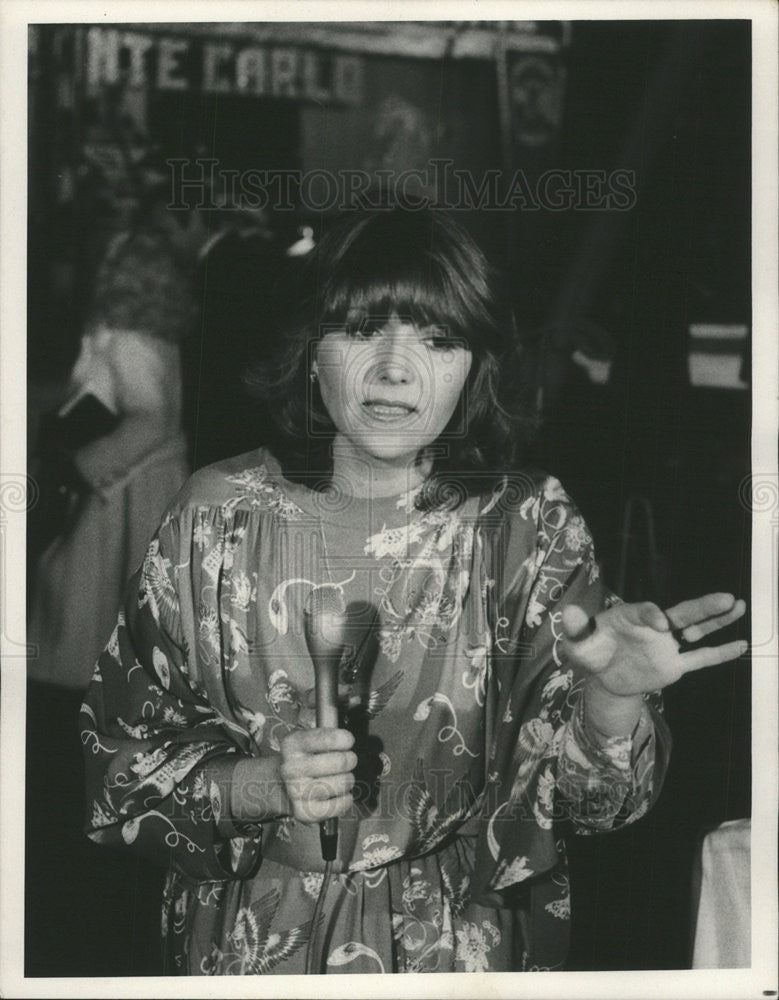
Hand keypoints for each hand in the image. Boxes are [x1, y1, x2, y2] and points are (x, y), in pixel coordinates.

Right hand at [278, 728, 356, 824]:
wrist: (284, 786)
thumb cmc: (306, 760)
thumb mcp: (309, 739)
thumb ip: (327, 735)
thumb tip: (347, 739)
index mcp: (292, 744)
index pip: (324, 738)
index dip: (343, 739)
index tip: (348, 741)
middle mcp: (291, 768)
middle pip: (338, 762)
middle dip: (349, 760)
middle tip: (348, 761)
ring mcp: (296, 791)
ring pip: (340, 784)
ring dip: (348, 780)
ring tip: (343, 778)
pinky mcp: (304, 811)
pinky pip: (337, 806)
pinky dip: (346, 800)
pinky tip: (341, 794)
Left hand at [561, 592, 747, 699]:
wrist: (603, 678)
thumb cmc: (590, 653)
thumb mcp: (577, 643)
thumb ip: (575, 628)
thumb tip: (568, 611)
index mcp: (630, 616)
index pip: (645, 611)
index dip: (652, 615)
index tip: (659, 623)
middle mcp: (653, 627)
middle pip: (682, 613)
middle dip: (703, 607)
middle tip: (725, 597)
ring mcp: (667, 646)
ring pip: (697, 631)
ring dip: (717, 621)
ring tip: (739, 605)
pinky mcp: (674, 665)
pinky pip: (700, 659)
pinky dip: (720, 653)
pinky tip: (741, 644)